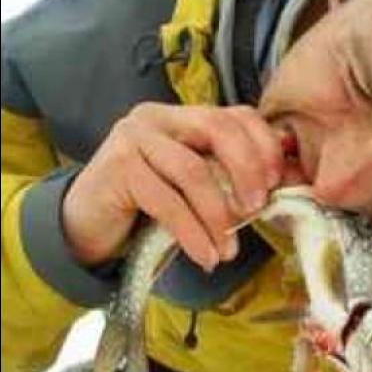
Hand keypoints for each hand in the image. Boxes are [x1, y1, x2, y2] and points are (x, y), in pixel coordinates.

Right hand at [62, 103, 286, 270]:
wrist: (86, 225)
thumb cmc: (146, 208)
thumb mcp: (193, 189)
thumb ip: (228, 180)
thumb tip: (285, 187)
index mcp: (183, 117)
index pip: (235, 115)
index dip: (263, 146)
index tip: (277, 183)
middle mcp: (158, 118)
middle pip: (218, 128)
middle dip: (247, 170)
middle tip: (257, 209)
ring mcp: (134, 139)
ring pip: (193, 172)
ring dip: (218, 216)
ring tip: (228, 250)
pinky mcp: (118, 169)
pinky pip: (167, 203)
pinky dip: (193, 234)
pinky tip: (206, 256)